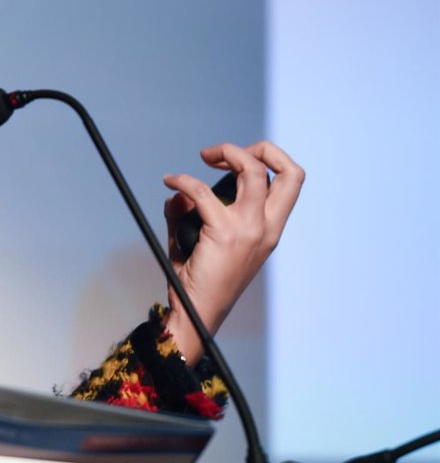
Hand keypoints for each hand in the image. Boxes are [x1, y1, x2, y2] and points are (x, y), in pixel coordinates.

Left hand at [161, 141, 303, 364]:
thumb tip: (180, 193)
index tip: (235, 161)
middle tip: (227, 153)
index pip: (290, 183)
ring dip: (229, 152)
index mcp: (271, 229)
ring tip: (204, 156)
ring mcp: (249, 230)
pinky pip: (202, 193)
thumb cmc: (199, 282)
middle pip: (289, 172)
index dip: (268, 160)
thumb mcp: (201, 240)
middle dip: (262, 148)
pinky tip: (171, 181)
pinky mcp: (224, 234)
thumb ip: (190, 213)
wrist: (195, 314)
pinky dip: (184, 180)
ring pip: (254, 171)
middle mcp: (267, 228)